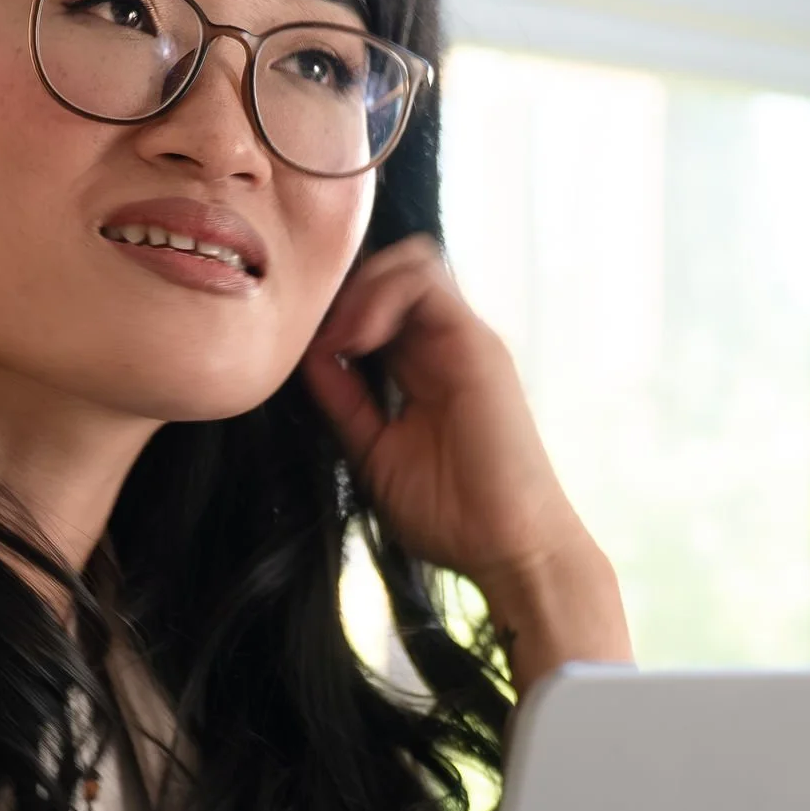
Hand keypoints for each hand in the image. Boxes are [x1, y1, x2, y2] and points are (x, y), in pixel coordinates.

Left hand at [300, 235, 632, 692]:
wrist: (507, 547)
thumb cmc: (450, 515)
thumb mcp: (373, 451)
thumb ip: (344, 403)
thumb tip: (307, 357)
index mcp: (422, 368)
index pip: (376, 304)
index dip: (334, 311)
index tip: (301, 350)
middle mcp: (444, 344)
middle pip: (390, 272)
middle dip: (342, 291)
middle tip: (314, 338)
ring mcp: (463, 339)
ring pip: (407, 263)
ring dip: (358, 289)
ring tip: (335, 341)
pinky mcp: (476, 344)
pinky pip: (424, 283)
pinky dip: (378, 297)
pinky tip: (353, 341)